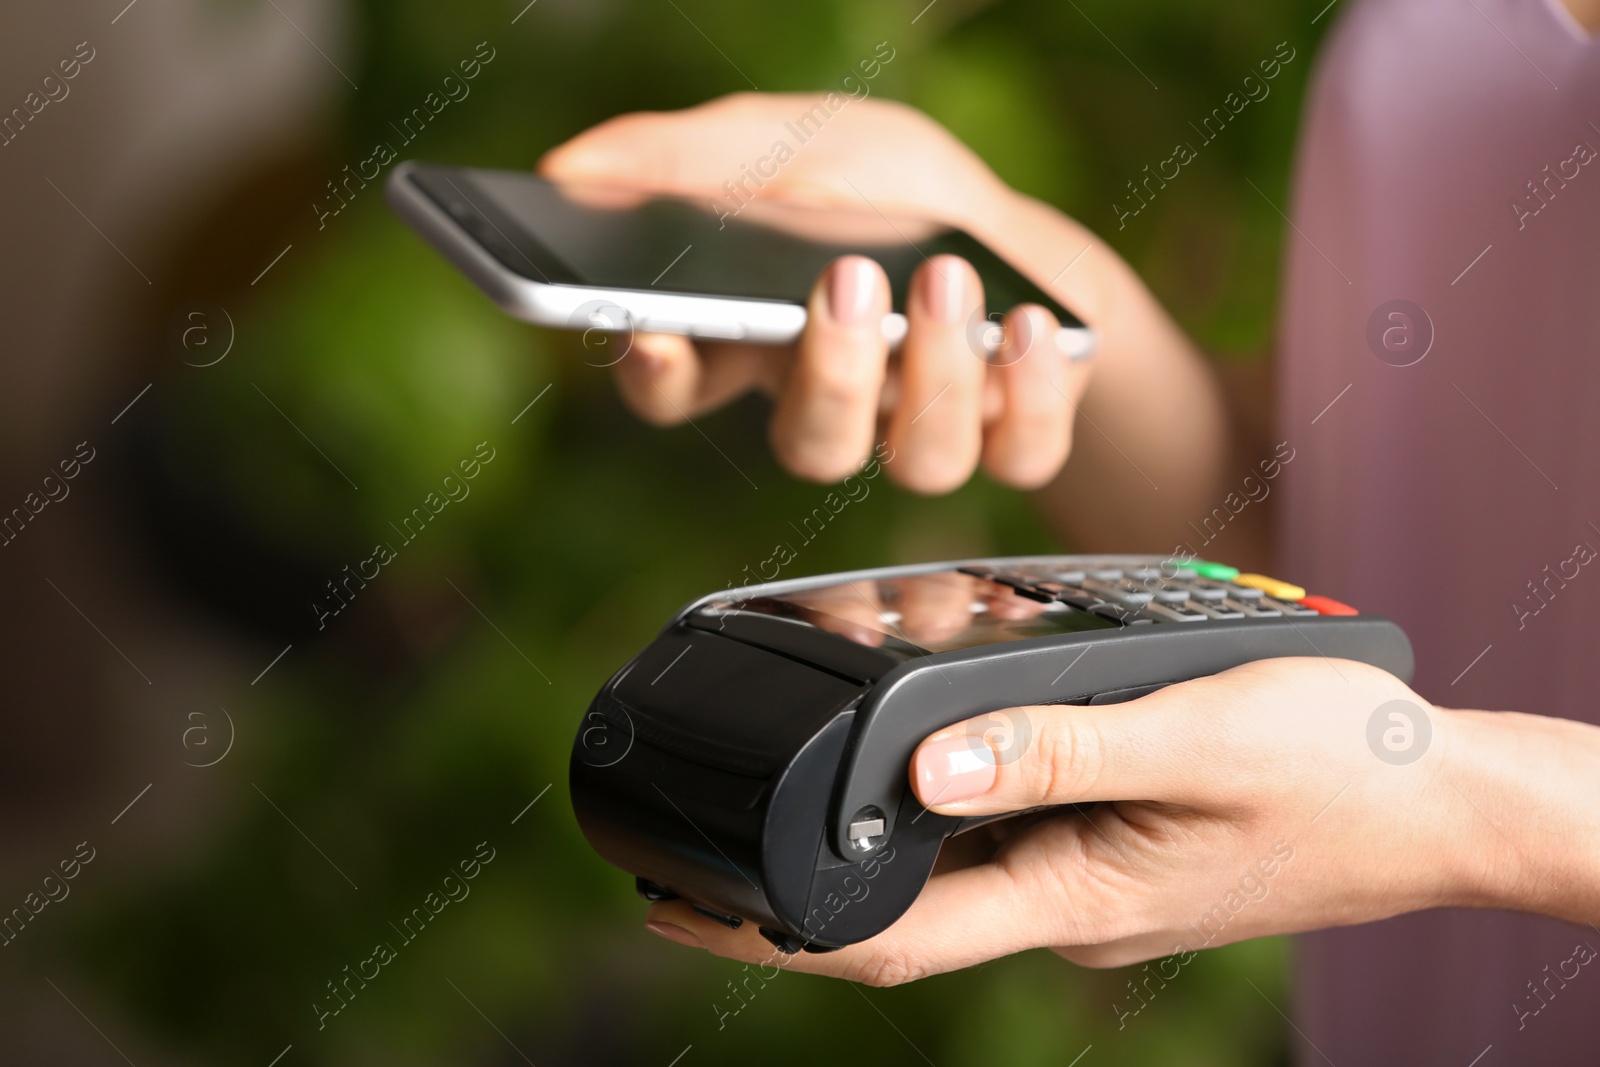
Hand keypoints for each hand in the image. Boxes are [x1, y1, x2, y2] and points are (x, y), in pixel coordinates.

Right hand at [538, 93, 1097, 492]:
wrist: (1011, 234)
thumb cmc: (884, 193)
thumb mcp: (784, 142)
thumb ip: (682, 156)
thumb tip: (568, 165)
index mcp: (756, 342)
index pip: (679, 390)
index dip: (659, 378)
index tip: (659, 337)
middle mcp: (834, 400)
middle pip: (809, 445)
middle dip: (830, 374)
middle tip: (848, 280)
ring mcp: (921, 427)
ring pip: (918, 459)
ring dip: (936, 371)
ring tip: (948, 278)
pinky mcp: (1010, 437)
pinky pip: (1023, 457)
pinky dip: (1032, 397)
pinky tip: (1035, 327)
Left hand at [643, 657, 1599, 983]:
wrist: (1442, 804)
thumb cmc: (1338, 771)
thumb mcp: (1192, 740)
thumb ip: (1053, 751)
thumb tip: (922, 765)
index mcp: (1070, 898)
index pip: (883, 937)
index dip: (765, 930)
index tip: (673, 903)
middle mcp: (1064, 904)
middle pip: (898, 899)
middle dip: (798, 867)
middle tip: (714, 804)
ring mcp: (1088, 885)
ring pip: (948, 860)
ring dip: (873, 818)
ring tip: (812, 746)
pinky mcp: (1112, 853)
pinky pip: (1002, 835)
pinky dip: (944, 795)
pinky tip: (930, 743)